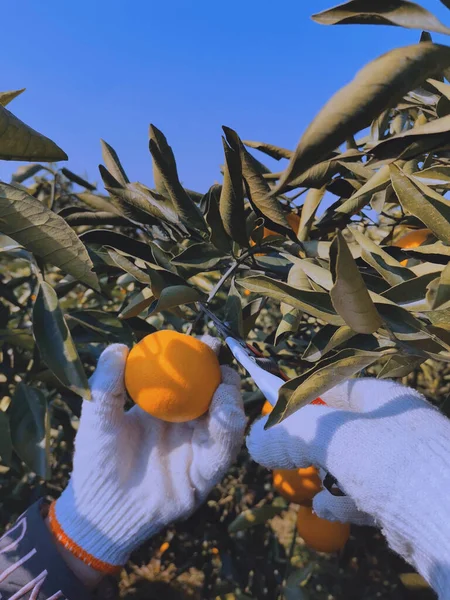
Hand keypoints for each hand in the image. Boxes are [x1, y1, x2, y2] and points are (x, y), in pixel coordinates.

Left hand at [49, 337, 245, 576]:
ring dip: (231, 399)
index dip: (204, 358)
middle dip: (225, 375)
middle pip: (217, 396)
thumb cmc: (95, 460)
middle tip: (221, 359)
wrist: (99, 508)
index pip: (193, 377)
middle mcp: (188, 426)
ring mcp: (198, 450)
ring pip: (227, 421)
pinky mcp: (204, 477)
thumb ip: (107, 384)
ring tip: (224, 383)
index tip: (207, 340)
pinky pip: (222, 452)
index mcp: (167, 408)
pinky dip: (228, 431)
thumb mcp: (98, 417)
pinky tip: (225, 414)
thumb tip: (117, 347)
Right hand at [247, 378, 449, 595]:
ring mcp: (403, 466)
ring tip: (300, 479)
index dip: (304, 396)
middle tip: (282, 449)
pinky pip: (367, 495)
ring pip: (353, 463)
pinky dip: (343, 501)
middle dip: (312, 439)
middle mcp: (396, 428)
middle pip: (343, 426)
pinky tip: (324, 508)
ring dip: (325, 471)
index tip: (276, 409)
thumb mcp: (335, 439)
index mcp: (385, 400)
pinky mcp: (405, 501)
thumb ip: (294, 435)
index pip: (336, 386)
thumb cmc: (393, 462)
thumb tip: (255, 439)